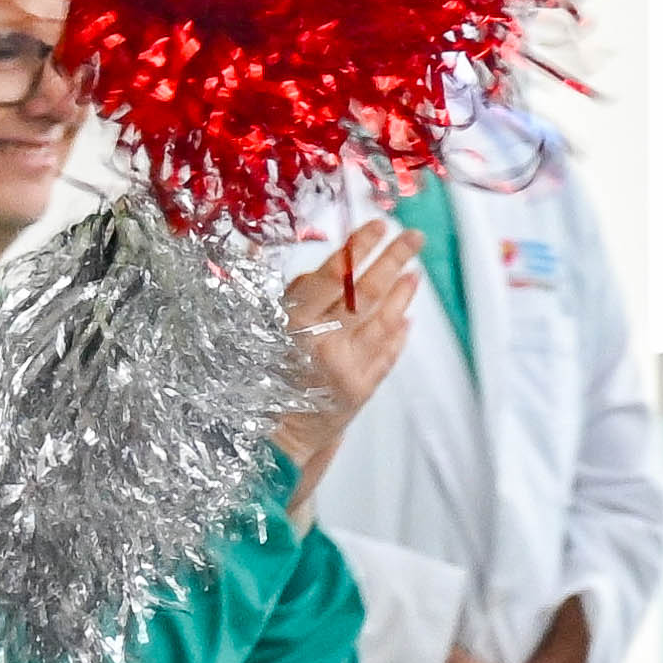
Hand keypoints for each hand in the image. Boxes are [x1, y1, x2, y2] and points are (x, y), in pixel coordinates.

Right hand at [268, 221, 416, 476]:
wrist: (264, 437)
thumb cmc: (251, 380)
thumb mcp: (248, 331)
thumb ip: (263, 292)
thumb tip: (256, 250)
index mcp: (294, 323)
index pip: (333, 276)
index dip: (357, 248)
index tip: (377, 224)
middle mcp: (325, 343)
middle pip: (367, 292)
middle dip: (393, 259)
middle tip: (414, 236)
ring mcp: (348, 366)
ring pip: (383, 320)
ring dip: (402, 293)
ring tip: (414, 271)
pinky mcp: (362, 388)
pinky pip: (387, 353)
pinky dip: (398, 332)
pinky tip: (406, 316)